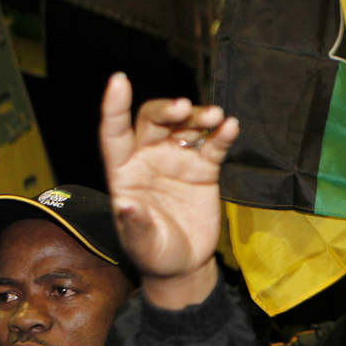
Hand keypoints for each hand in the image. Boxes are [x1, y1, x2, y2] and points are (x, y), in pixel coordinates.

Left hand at [99, 73, 239, 309]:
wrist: (185, 265)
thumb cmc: (155, 254)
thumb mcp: (142, 245)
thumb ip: (135, 225)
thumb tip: (125, 204)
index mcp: (124, 172)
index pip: (114, 133)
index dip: (115, 107)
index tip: (119, 80)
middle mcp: (148, 159)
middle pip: (154, 120)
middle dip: (168, 110)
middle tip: (185, 109)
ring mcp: (177, 160)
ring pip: (185, 126)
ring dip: (198, 116)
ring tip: (215, 117)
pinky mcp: (204, 169)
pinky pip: (212, 145)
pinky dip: (221, 134)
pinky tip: (230, 127)